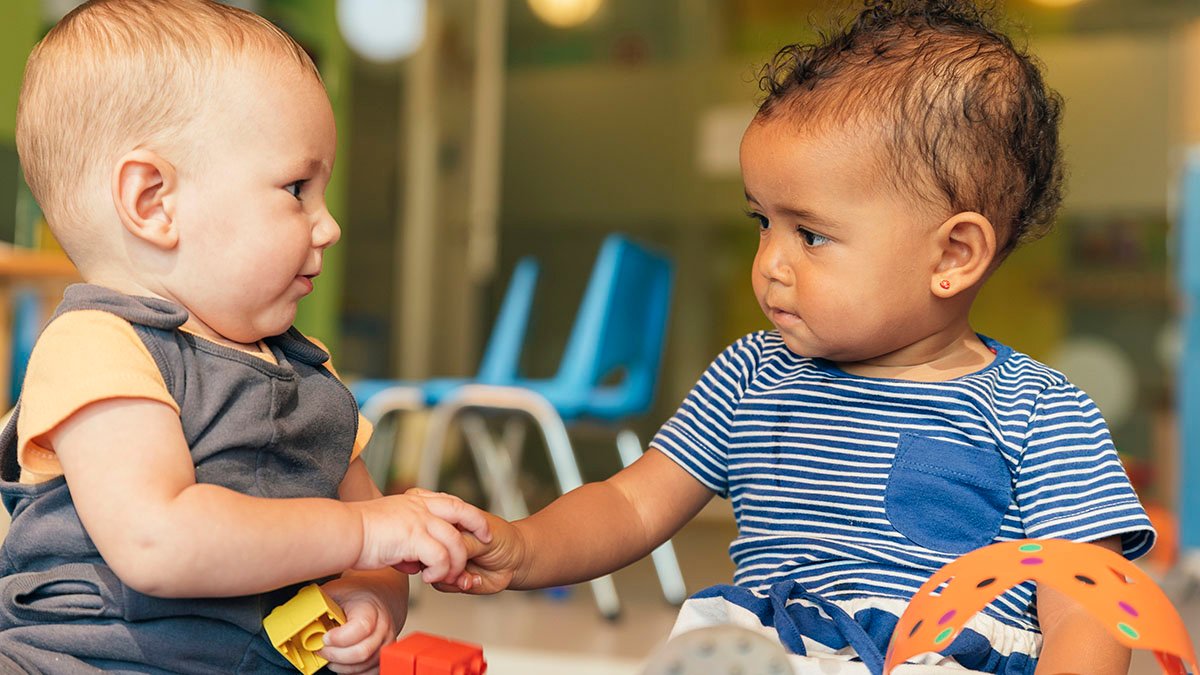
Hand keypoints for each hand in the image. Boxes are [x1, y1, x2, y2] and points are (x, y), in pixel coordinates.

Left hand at [316, 578, 398, 673]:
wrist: (378, 596)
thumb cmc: (356, 594)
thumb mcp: (335, 590)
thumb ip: (318, 602)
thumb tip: (296, 614)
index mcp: (370, 608)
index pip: (361, 628)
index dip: (339, 638)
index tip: (325, 637)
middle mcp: (382, 627)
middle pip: (361, 652)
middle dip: (335, 655)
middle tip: (321, 650)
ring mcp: (385, 643)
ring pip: (363, 666)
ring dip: (341, 665)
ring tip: (329, 655)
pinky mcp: (383, 656)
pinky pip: (368, 673)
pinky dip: (351, 671)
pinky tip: (341, 662)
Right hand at [354, 490, 490, 584]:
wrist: (342, 532)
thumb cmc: (358, 534)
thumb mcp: (388, 527)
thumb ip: (405, 538)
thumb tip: (412, 560)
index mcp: (414, 501)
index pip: (449, 502)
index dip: (467, 513)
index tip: (478, 525)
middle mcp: (419, 507)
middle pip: (462, 511)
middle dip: (479, 525)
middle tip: (486, 540)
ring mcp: (418, 520)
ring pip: (454, 541)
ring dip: (455, 562)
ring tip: (448, 575)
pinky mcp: (413, 537)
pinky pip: (440, 557)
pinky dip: (440, 570)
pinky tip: (429, 578)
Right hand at [433, 510, 525, 594]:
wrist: (517, 561)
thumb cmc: (503, 540)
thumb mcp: (483, 538)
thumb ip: (462, 542)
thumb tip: (441, 549)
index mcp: (450, 523)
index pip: (431, 528)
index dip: (436, 538)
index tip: (453, 543)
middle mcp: (444, 541)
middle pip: (428, 551)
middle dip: (442, 561)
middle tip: (459, 564)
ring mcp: (447, 559)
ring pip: (432, 569)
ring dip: (450, 576)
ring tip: (468, 576)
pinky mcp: (451, 577)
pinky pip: (441, 584)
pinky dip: (456, 584)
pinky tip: (472, 580)